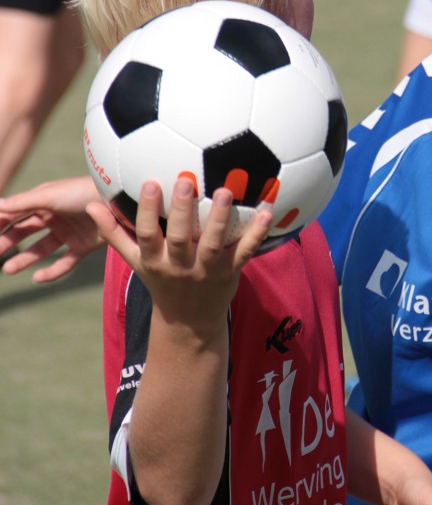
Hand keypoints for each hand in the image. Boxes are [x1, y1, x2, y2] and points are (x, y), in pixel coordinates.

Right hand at [0, 176, 103, 282]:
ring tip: (8, 270)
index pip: (16, 213)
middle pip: (25, 232)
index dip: (0, 222)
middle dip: (7, 242)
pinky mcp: (84, 246)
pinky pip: (64, 262)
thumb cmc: (82, 192)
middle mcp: (55, 216)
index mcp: (44, 201)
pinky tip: (37, 278)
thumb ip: (23, 203)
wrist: (117, 202)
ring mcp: (69, 232)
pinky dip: (52, 272)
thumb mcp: (49, 196)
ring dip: (25, 259)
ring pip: (42, 249)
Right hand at [87, 178, 272, 332]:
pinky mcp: (230, 272)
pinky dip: (256, 233)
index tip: (150, 182)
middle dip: (182, 210)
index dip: (148, 210)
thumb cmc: (161, 281)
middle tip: (186, 180)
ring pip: (213, 244)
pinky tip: (267, 211)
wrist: (189, 324)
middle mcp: (180, 265)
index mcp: (156, 260)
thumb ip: (115, 234)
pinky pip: (245, 252)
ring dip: (220, 218)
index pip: (147, 234)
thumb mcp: (136, 262)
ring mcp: (207, 270)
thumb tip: (91, 205)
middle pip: (180, 237)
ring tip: (226, 191)